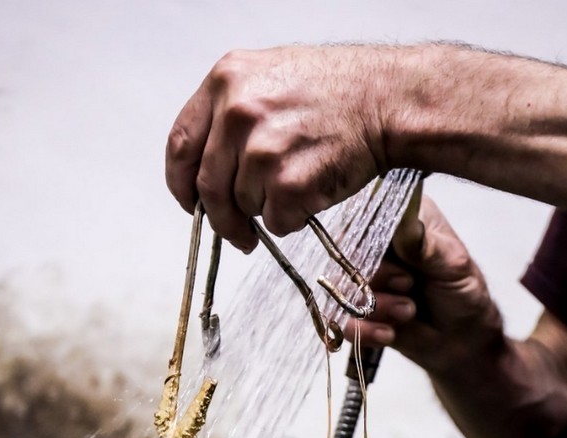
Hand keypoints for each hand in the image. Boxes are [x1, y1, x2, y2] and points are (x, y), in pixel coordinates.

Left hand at [165, 46, 394, 250]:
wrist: (386, 99)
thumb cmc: (336, 90)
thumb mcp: (269, 77)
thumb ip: (231, 113)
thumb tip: (209, 165)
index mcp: (224, 82)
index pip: (180, 145)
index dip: (181, 183)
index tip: (191, 202)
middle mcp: (236, 113)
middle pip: (208, 188)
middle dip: (222, 218)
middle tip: (238, 232)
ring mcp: (261, 151)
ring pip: (244, 206)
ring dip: (267, 209)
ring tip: (298, 183)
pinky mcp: (288, 184)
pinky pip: (276, 222)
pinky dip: (293, 218)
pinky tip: (314, 190)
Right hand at [351, 196, 503, 371]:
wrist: (463, 338)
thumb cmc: (463, 292)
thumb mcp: (451, 264)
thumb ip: (423, 245)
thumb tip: (402, 220)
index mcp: (399, 222)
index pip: (364, 218)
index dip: (371, 242)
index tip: (398, 261)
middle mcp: (376, 248)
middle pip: (347, 256)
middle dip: (377, 279)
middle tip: (407, 286)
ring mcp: (364, 281)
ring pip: (344, 291)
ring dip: (377, 308)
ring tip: (408, 313)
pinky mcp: (357, 312)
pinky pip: (343, 322)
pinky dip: (366, 331)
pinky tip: (389, 334)